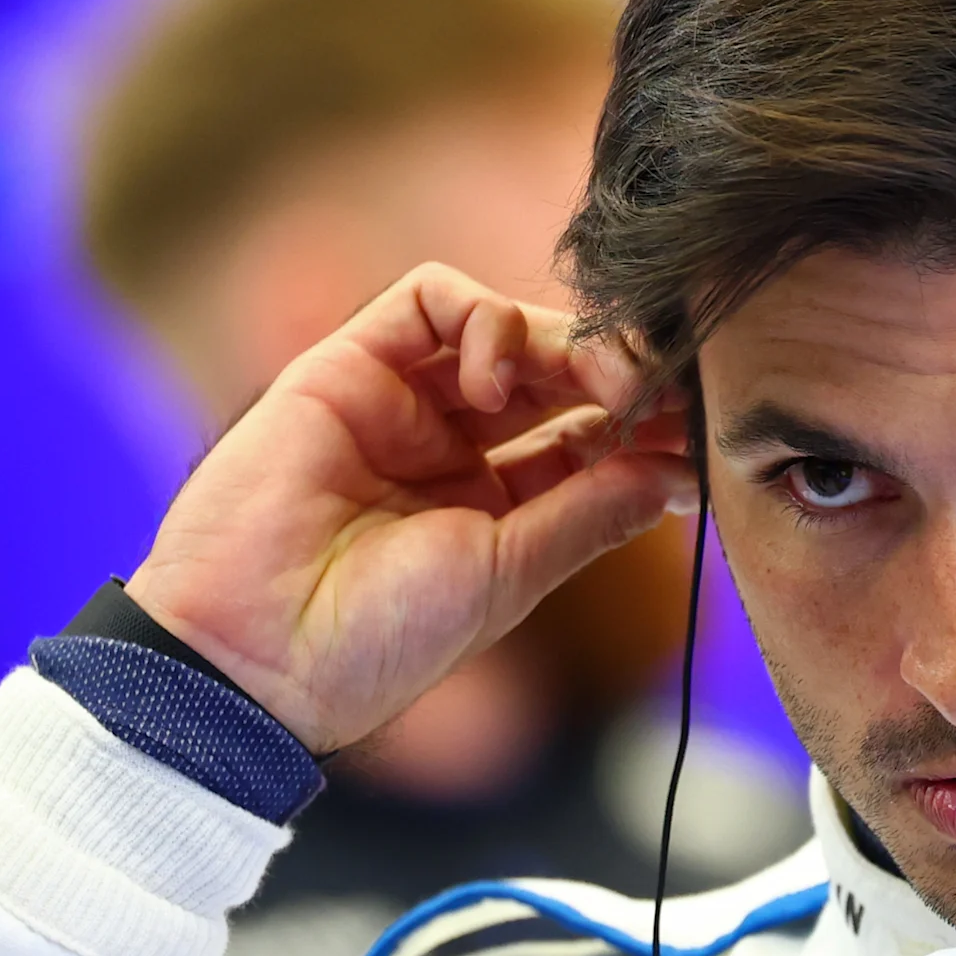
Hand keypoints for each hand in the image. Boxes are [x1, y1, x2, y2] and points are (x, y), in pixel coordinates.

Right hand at [123, 264, 695, 752]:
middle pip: (557, 374)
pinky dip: (485, 321)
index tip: (699, 435)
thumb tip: (678, 470)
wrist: (256, 656)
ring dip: (569, 342)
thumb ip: (589, 510)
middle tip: (666, 394)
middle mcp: (451, 448)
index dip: (645, 426)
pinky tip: (496, 383)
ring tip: (602, 386)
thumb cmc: (376, 639)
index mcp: (495, 508)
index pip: (588, 436)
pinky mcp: (348, 364)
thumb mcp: (510, 575)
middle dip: (621, 374)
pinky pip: (431, 299)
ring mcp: (401, 403)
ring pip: (506, 328)